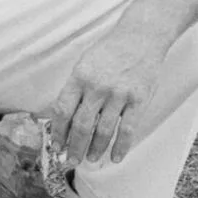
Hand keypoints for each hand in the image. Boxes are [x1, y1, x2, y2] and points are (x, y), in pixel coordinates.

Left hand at [52, 27, 165, 163]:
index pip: (63, 110)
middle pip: (81, 125)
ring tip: (90, 159)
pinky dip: (120, 147)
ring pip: (104, 131)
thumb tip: (62, 117)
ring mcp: (119, 94)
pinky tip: (115, 157)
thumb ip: (74, 88)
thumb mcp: (85, 63)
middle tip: (71, 160)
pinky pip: (128, 130)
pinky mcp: (138, 100)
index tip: (57, 146)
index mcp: (80, 76)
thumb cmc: (110, 50)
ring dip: (95, 149)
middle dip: (74, 147)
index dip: (58, 132)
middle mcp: (97, 86)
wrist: (140, 37)